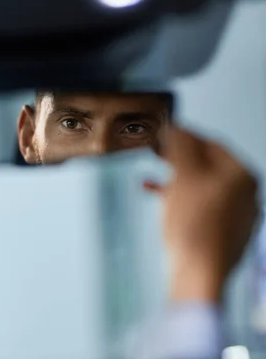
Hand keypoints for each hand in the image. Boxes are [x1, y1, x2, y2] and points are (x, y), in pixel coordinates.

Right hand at [144, 126, 258, 301]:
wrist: (199, 271)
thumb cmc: (194, 224)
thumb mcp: (184, 174)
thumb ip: (181, 144)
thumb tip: (177, 127)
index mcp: (242, 175)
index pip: (211, 142)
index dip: (183, 135)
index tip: (163, 134)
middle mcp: (245, 194)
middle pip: (207, 165)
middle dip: (178, 158)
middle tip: (157, 153)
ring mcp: (236, 215)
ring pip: (201, 186)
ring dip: (176, 178)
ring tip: (154, 177)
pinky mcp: (222, 233)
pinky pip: (199, 207)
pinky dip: (180, 200)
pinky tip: (160, 200)